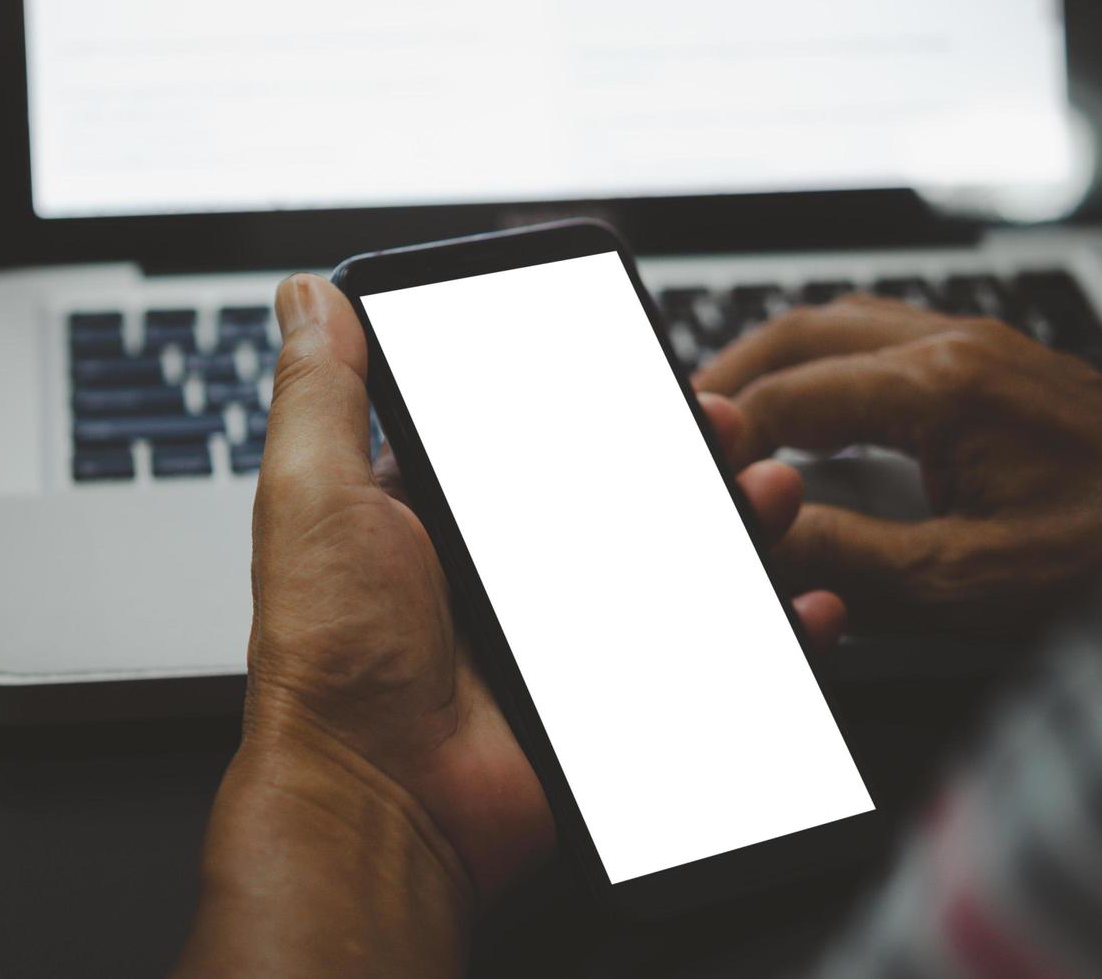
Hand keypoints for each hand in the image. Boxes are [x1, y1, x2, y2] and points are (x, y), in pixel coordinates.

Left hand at [178, 274, 844, 976]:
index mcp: (434, 511)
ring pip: (667, 559)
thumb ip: (321, 395)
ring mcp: (557, 632)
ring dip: (730, 520)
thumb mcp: (314, 498)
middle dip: (681, 450)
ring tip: (767, 493)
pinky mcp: (602, 693)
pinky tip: (792, 601)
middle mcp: (500, 567)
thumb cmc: (334, 656)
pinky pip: (697, 652)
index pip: (528, 432)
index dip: (590, 394)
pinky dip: (756, 627)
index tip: (645, 366)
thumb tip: (309, 298)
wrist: (382, 804)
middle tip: (726, 428)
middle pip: (614, 489)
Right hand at [693, 296, 1101, 628]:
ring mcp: (987, 348)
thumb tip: (772, 534)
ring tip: (738, 408)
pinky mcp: (1007, 367)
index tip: (688, 459)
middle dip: (734, 372)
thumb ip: (852, 557)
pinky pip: (892, 336)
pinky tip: (827, 404)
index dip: (727, 431)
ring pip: (849, 321)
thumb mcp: (969, 580)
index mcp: (944, 388)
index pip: (792, 394)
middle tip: (687, 417)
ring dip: (782, 358)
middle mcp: (961, 347)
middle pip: (808, 328)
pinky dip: (834, 361)